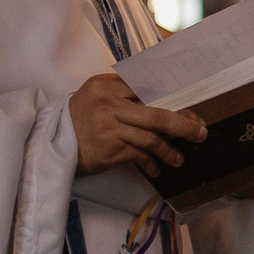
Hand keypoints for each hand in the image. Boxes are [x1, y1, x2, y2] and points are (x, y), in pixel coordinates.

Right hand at [70, 72, 205, 178]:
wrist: (53, 145)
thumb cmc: (81, 119)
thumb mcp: (97, 95)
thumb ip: (123, 90)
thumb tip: (165, 93)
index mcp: (107, 85)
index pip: (148, 85)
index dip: (173, 94)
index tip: (191, 103)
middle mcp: (108, 104)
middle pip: (158, 114)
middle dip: (184, 124)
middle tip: (199, 132)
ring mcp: (109, 127)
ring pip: (152, 138)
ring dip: (170, 150)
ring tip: (179, 158)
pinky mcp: (110, 150)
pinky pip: (140, 156)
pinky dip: (151, 163)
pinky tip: (156, 168)